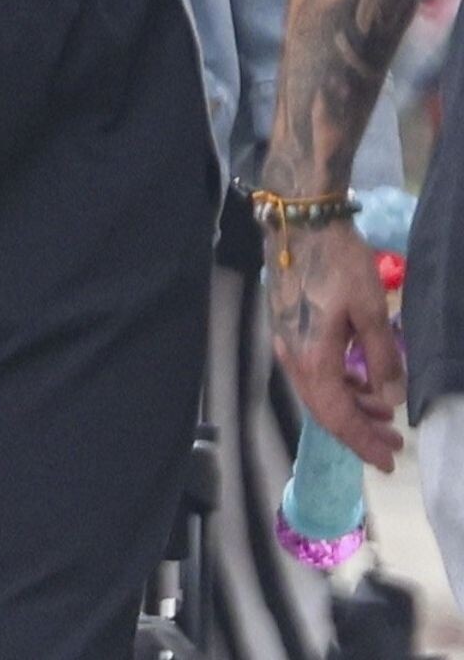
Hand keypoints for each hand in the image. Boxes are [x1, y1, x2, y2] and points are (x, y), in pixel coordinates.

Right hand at [267, 218, 405, 469]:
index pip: (339, 416)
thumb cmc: (338, 263)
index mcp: (314, 359)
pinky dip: (338, 383)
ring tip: (383, 412)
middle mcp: (294, 357)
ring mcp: (287, 340)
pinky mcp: (288, 324)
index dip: (363, 442)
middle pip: (325, 409)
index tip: (389, 461)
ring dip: (350, 405)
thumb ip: (381, 356)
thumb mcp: (371, 309)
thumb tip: (391, 396)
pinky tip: (358, 377)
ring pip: (318, 390)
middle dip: (359, 430)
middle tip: (393, 443)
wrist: (300, 219)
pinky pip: (313, 370)